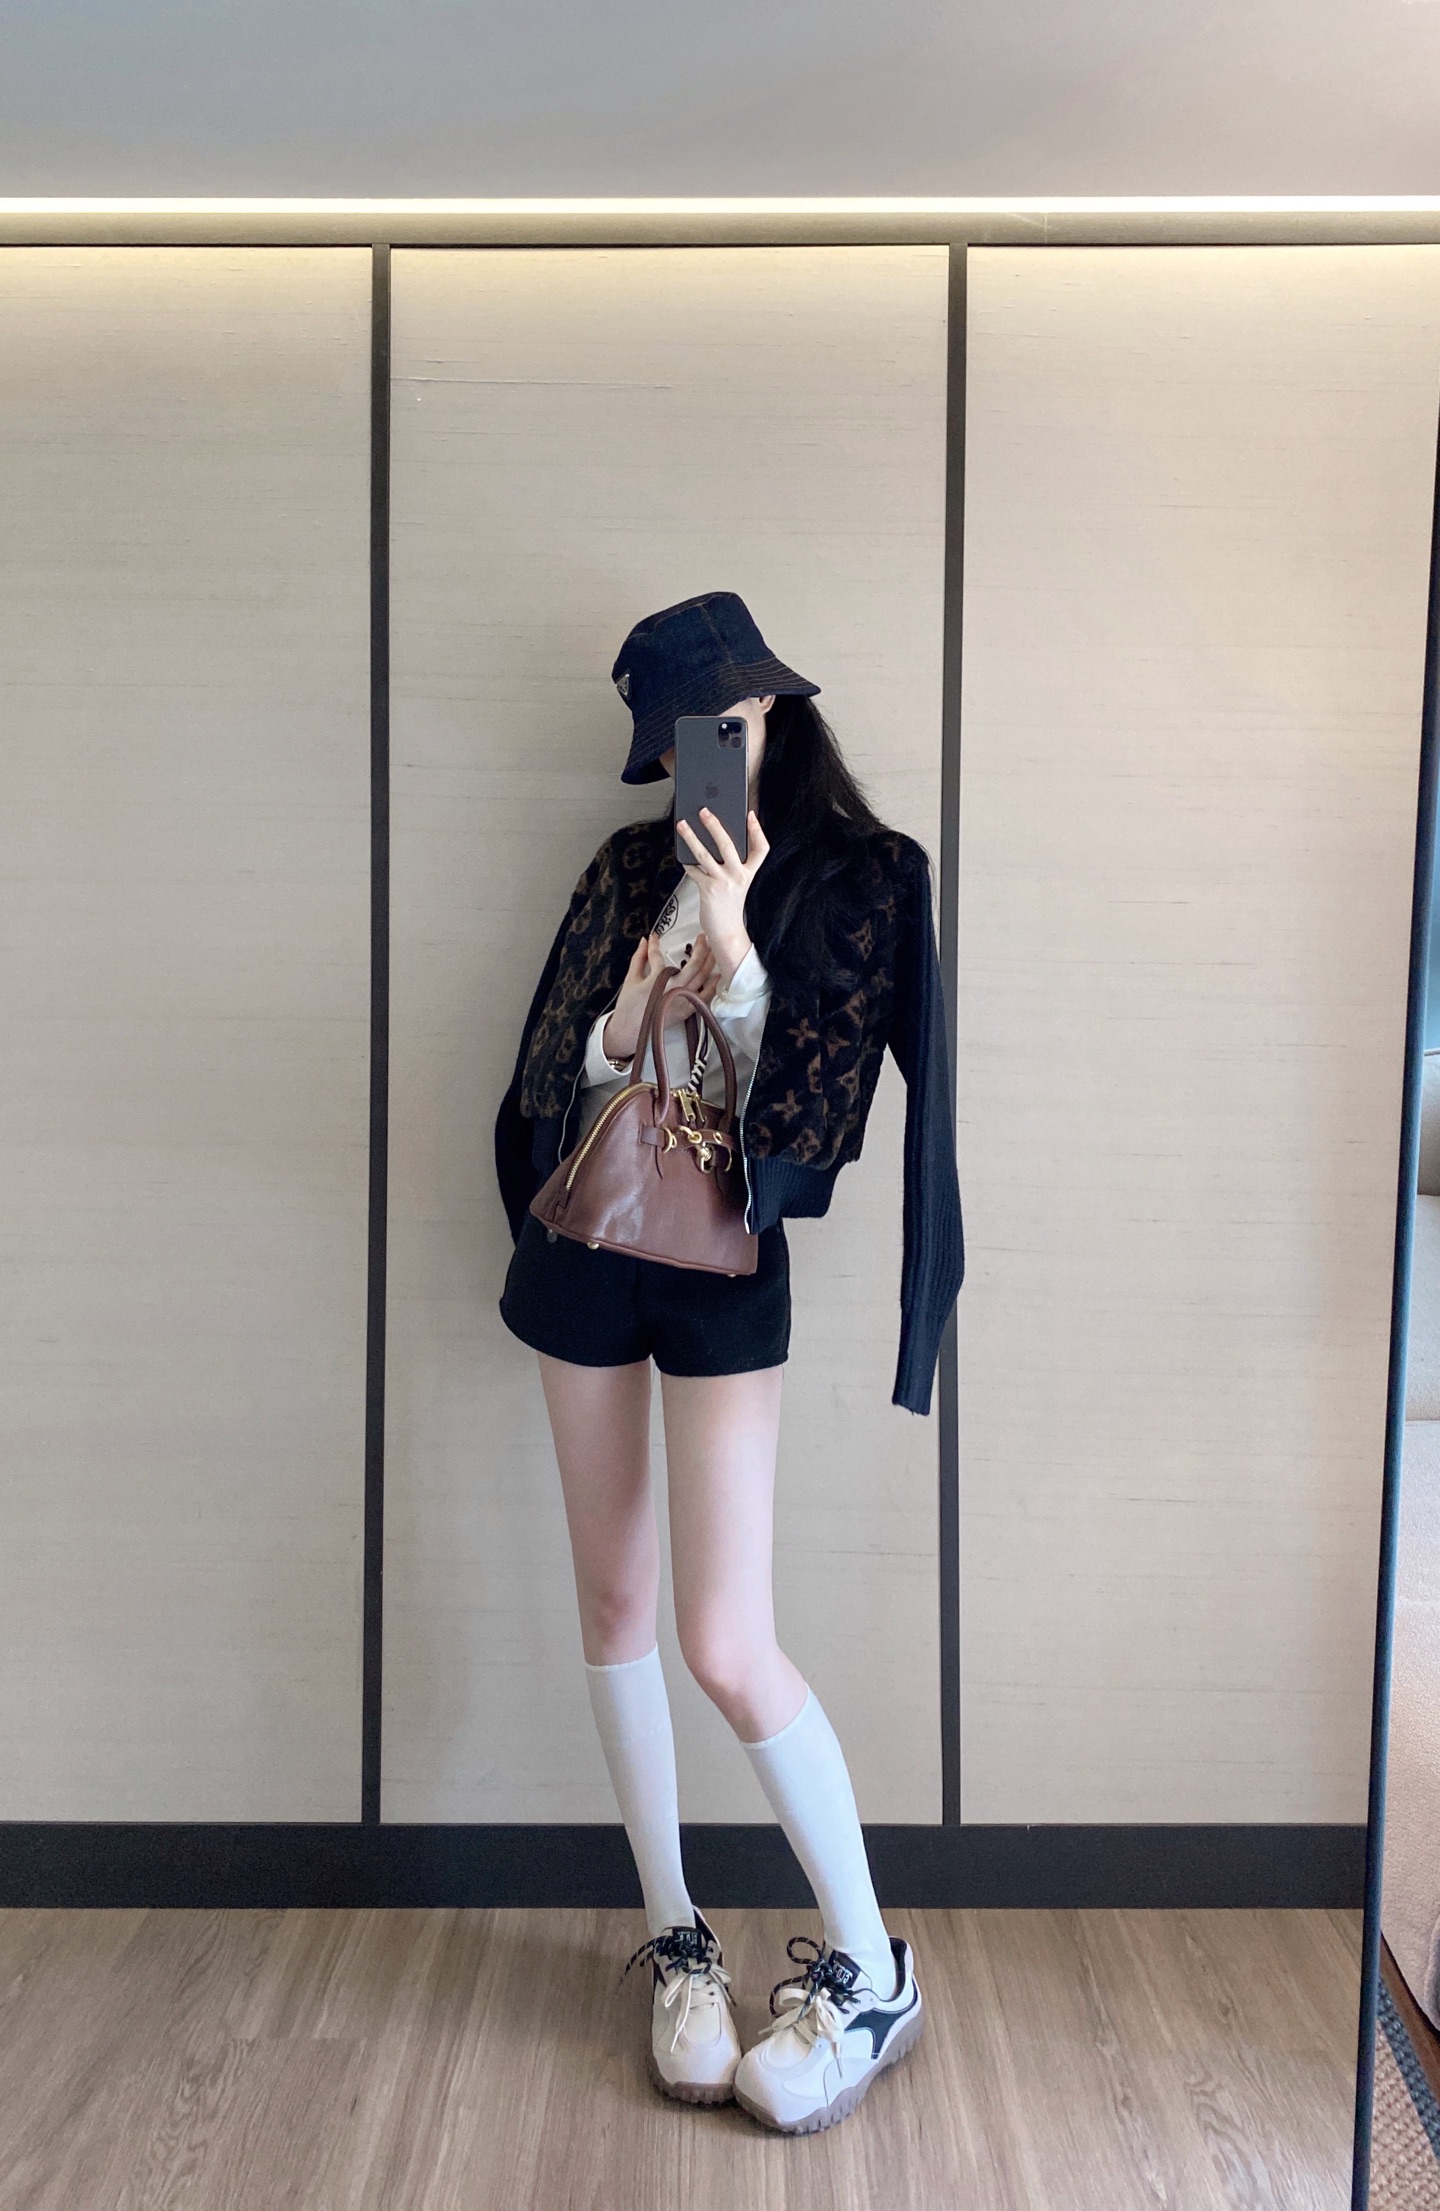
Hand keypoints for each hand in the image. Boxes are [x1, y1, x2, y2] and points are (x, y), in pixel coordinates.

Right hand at [601, 930, 717, 1064]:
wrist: (629, 1031)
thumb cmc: (627, 1006)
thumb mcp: (630, 979)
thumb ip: (638, 958)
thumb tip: (644, 940)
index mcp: (656, 979)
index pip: (658, 956)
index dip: (656, 945)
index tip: (655, 937)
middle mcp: (673, 988)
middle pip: (692, 965)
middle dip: (700, 948)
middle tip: (702, 937)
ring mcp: (682, 999)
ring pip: (701, 977)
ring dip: (709, 962)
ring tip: (714, 949)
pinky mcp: (686, 1010)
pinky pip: (704, 997)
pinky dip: (713, 985)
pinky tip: (718, 974)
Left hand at [674, 808, 769, 986]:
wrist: (726, 931)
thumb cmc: (729, 905)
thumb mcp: (738, 883)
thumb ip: (733, 864)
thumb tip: (715, 839)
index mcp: (749, 873)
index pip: (761, 848)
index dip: (757, 830)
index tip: (749, 814)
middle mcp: (739, 876)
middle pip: (728, 844)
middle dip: (714, 825)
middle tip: (704, 811)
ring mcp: (724, 882)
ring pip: (705, 854)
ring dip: (691, 837)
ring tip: (682, 825)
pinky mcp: (709, 890)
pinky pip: (694, 870)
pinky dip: (686, 862)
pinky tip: (681, 856)